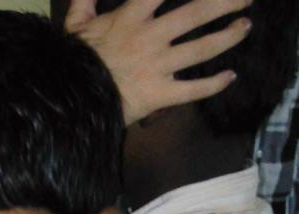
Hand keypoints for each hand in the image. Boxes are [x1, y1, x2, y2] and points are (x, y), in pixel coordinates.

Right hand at [65, 0, 250, 124]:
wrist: (69, 102)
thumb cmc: (73, 62)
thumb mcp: (75, 24)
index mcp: (131, 17)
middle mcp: (151, 38)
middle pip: (197, 13)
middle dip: (225, 3)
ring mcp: (158, 67)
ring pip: (202, 49)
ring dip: (228, 37)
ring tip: (245, 27)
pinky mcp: (159, 94)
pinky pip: (192, 90)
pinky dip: (214, 85)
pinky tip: (231, 76)